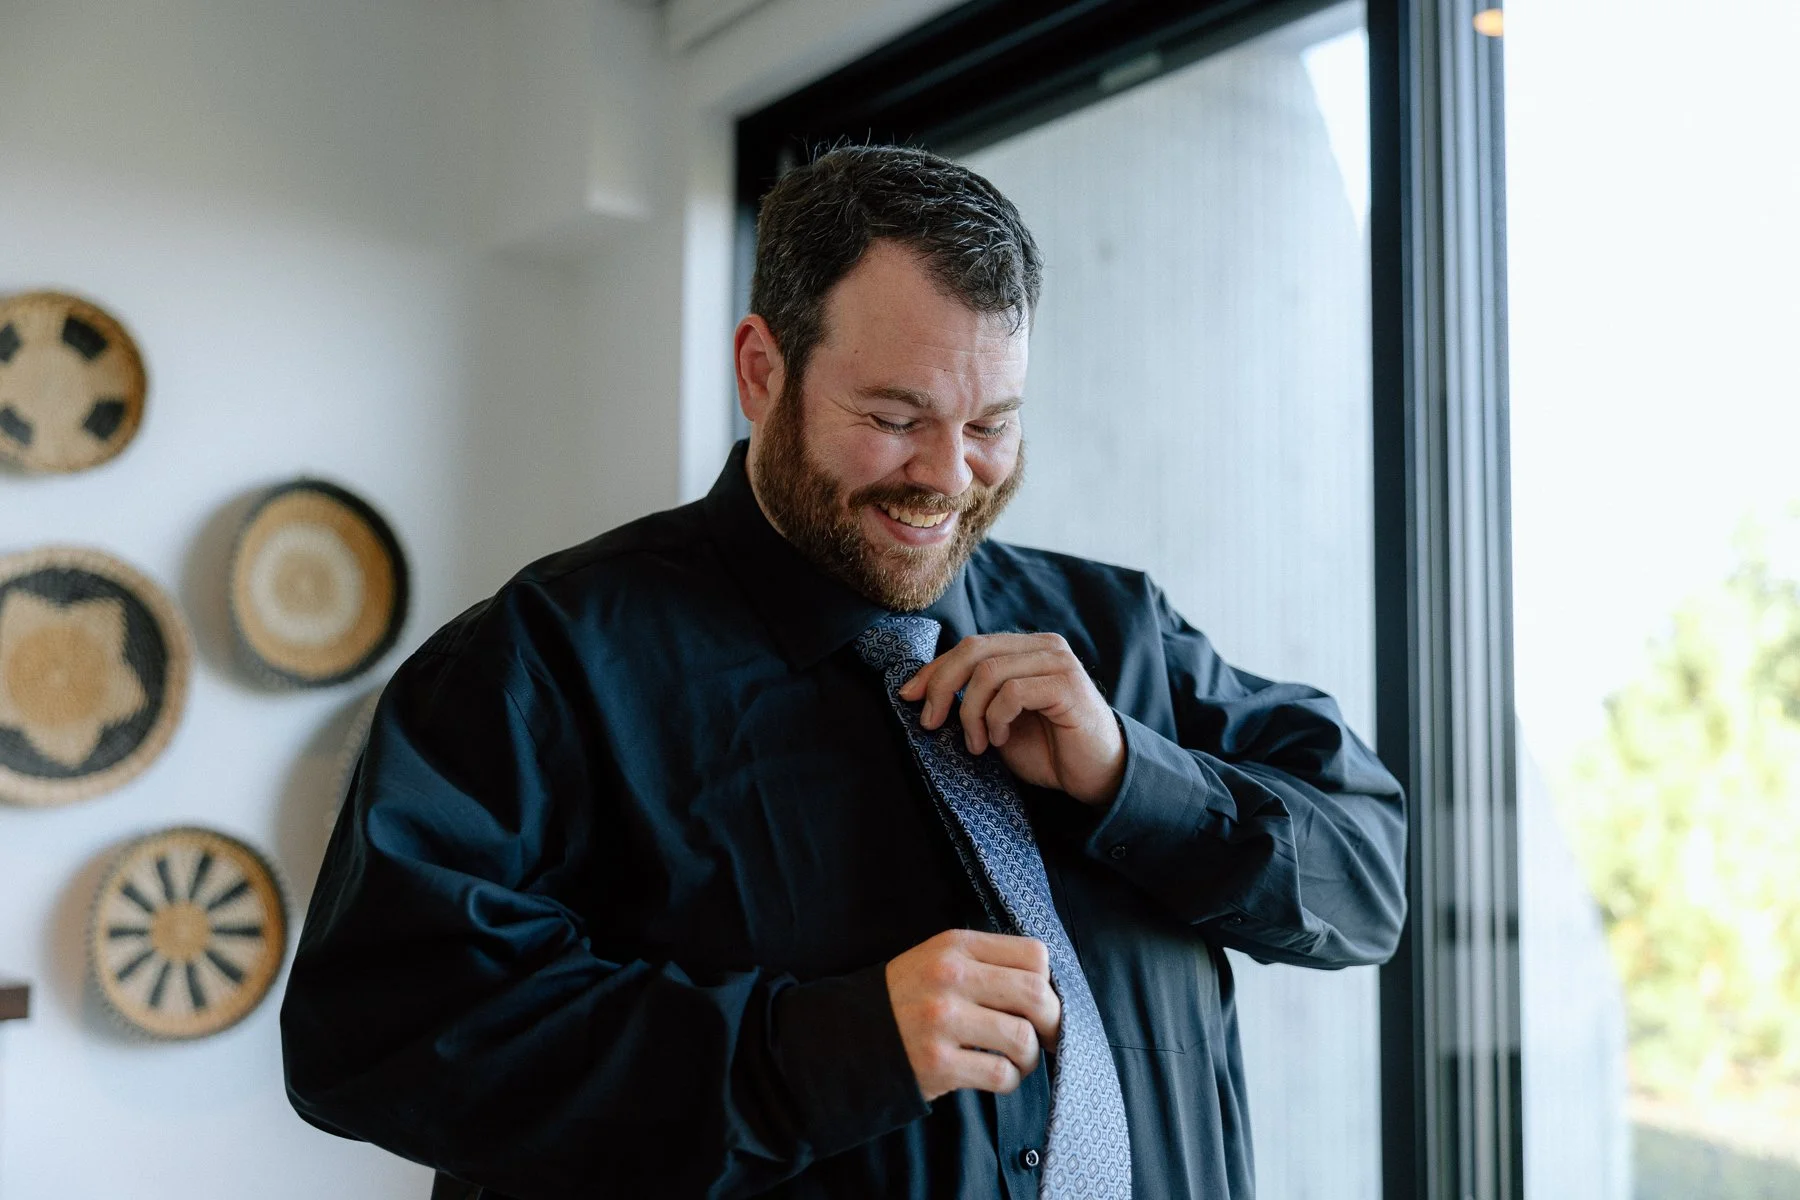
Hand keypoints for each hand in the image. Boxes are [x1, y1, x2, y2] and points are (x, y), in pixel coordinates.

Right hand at [885, 929, 1061, 1101]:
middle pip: (1036, 994)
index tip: (1041, 1003)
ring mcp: (943, 1020)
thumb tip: (1048, 988)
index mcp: (956, 945)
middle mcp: (951, 977)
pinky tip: (996, 1074)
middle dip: (1053, 1022)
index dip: (1049, 982)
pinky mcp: (939, 1062)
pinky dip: (1010, 1080)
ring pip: (1023, 1038)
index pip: (1034, 955)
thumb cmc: (908, 998)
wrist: (850, 1035)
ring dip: (1030, 1056)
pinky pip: (1001, 1074)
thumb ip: (986, 963)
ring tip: (1017, 1059)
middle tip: (1048, 1037)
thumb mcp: (939, 959)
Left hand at [900, 632, 1125, 804]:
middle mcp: (1043, 646)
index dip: (933, 669)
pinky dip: (996, 719)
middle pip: (973, 650)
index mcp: (1025, 648)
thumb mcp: (997, 721)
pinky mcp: (1068, 684)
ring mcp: (1058, 662)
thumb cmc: (1047, 750)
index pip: (968, 646)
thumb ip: (970, 699)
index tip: (906, 696)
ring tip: (978, 744)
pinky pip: (1013, 692)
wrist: (1095, 776)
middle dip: (941, 686)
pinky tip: (1001, 740)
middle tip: (930, 723)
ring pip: (988, 672)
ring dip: (970, 713)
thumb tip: (918, 692)